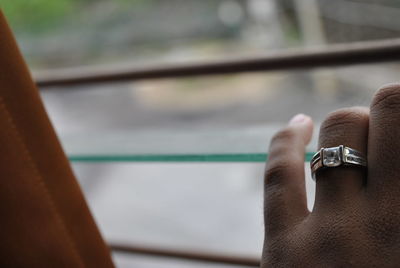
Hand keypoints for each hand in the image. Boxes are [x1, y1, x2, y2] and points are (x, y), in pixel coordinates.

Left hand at [262, 84, 399, 266]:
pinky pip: (280, 170)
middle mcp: (389, 221)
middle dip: (390, 113)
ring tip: (360, 140)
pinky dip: (288, 138)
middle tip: (388, 136)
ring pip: (342, 127)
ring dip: (353, 123)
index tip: (396, 134)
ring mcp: (333, 232)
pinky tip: (300, 124)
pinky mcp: (284, 246)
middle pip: (390, 110)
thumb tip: (392, 162)